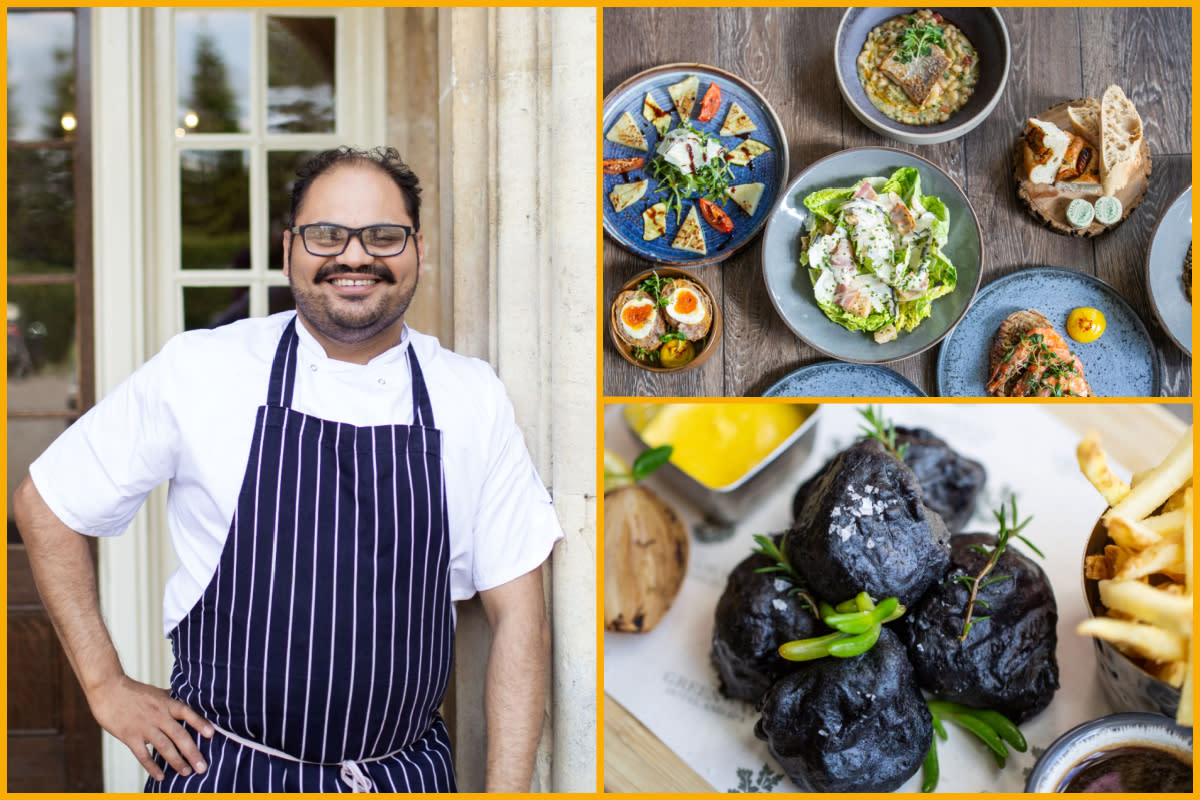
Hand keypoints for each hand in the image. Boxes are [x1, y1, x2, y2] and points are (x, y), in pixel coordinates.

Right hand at [87, 674, 213, 780]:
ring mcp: (144, 726)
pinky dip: (152, 767)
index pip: (187, 712)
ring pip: (164, 747)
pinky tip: (161, 776)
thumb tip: (189, 699)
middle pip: (179, 735)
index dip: (200, 723)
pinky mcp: (129, 736)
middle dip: (192, 752)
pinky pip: (143, 755)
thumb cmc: (133, 691)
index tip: (212, 734)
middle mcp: (158, 715)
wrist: (108, 689)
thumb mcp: (157, 692)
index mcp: (166, 703)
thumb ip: (171, 699)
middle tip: (203, 767)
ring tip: (186, 772)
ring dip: (176, 761)